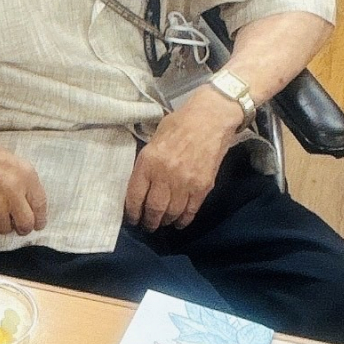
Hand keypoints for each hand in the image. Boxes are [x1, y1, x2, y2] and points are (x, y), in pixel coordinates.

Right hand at [0, 123, 47, 237]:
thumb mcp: (12, 160)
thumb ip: (24, 184)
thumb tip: (30, 206)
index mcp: (25, 175)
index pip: (40, 206)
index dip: (39, 218)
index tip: (37, 223)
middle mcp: (13, 192)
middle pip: (26, 224)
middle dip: (22, 226)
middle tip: (15, 223)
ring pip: (6, 230)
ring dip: (1, 224)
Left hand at [124, 90, 241, 233]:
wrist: (211, 118)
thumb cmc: (180, 123)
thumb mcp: (154, 139)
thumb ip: (147, 163)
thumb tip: (141, 184)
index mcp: (148, 162)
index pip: (135, 196)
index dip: (132, 212)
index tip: (133, 218)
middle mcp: (165, 175)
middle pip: (154, 209)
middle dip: (149, 221)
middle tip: (148, 225)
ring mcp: (185, 183)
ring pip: (172, 213)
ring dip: (166, 221)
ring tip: (163, 222)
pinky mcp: (203, 186)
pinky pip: (191, 210)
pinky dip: (184, 220)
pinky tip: (179, 222)